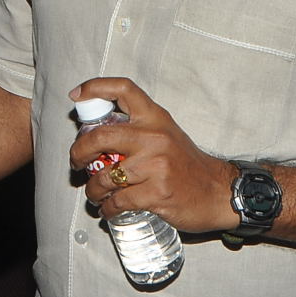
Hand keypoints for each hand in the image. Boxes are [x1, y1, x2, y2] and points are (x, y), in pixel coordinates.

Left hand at [68, 78, 238, 234]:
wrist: (219, 191)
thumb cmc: (188, 165)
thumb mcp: (166, 134)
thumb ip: (137, 129)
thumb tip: (97, 134)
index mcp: (155, 118)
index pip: (123, 89)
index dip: (95, 88)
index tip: (77, 96)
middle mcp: (154, 137)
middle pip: (100, 136)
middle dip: (78, 152)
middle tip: (76, 162)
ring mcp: (155, 166)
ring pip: (105, 176)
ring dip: (92, 189)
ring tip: (94, 194)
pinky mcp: (157, 193)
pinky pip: (118, 201)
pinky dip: (108, 208)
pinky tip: (108, 208)